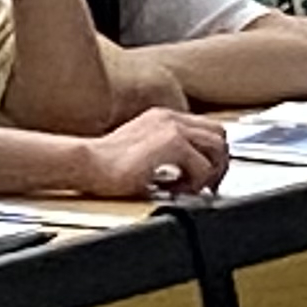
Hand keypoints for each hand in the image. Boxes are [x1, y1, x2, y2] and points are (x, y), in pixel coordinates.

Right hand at [82, 110, 231, 199]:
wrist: (88, 163)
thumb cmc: (106, 164)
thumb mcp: (142, 151)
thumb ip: (166, 155)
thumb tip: (187, 176)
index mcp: (164, 117)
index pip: (206, 130)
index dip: (210, 156)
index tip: (202, 178)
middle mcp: (170, 117)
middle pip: (219, 135)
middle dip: (217, 164)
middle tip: (204, 186)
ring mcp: (172, 127)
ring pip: (217, 147)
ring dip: (208, 173)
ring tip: (189, 188)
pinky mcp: (171, 142)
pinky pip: (202, 165)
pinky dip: (195, 183)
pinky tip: (174, 190)